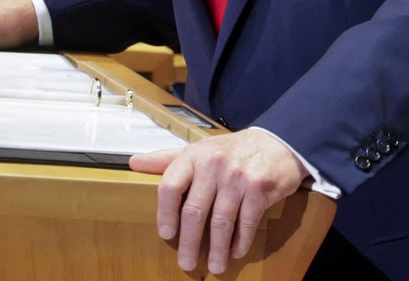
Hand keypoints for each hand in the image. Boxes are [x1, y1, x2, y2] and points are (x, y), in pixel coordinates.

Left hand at [130, 129, 308, 275]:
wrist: (275, 143)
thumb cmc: (230, 150)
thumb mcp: (198, 150)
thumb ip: (166, 159)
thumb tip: (133, 163)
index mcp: (194, 155)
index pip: (171, 185)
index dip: (165, 213)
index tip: (166, 234)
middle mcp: (214, 165)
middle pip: (194, 211)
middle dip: (190, 242)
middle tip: (186, 263)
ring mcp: (237, 177)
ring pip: (221, 222)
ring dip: (217, 249)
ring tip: (215, 266)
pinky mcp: (259, 188)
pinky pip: (246, 222)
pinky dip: (240, 241)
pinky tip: (235, 251)